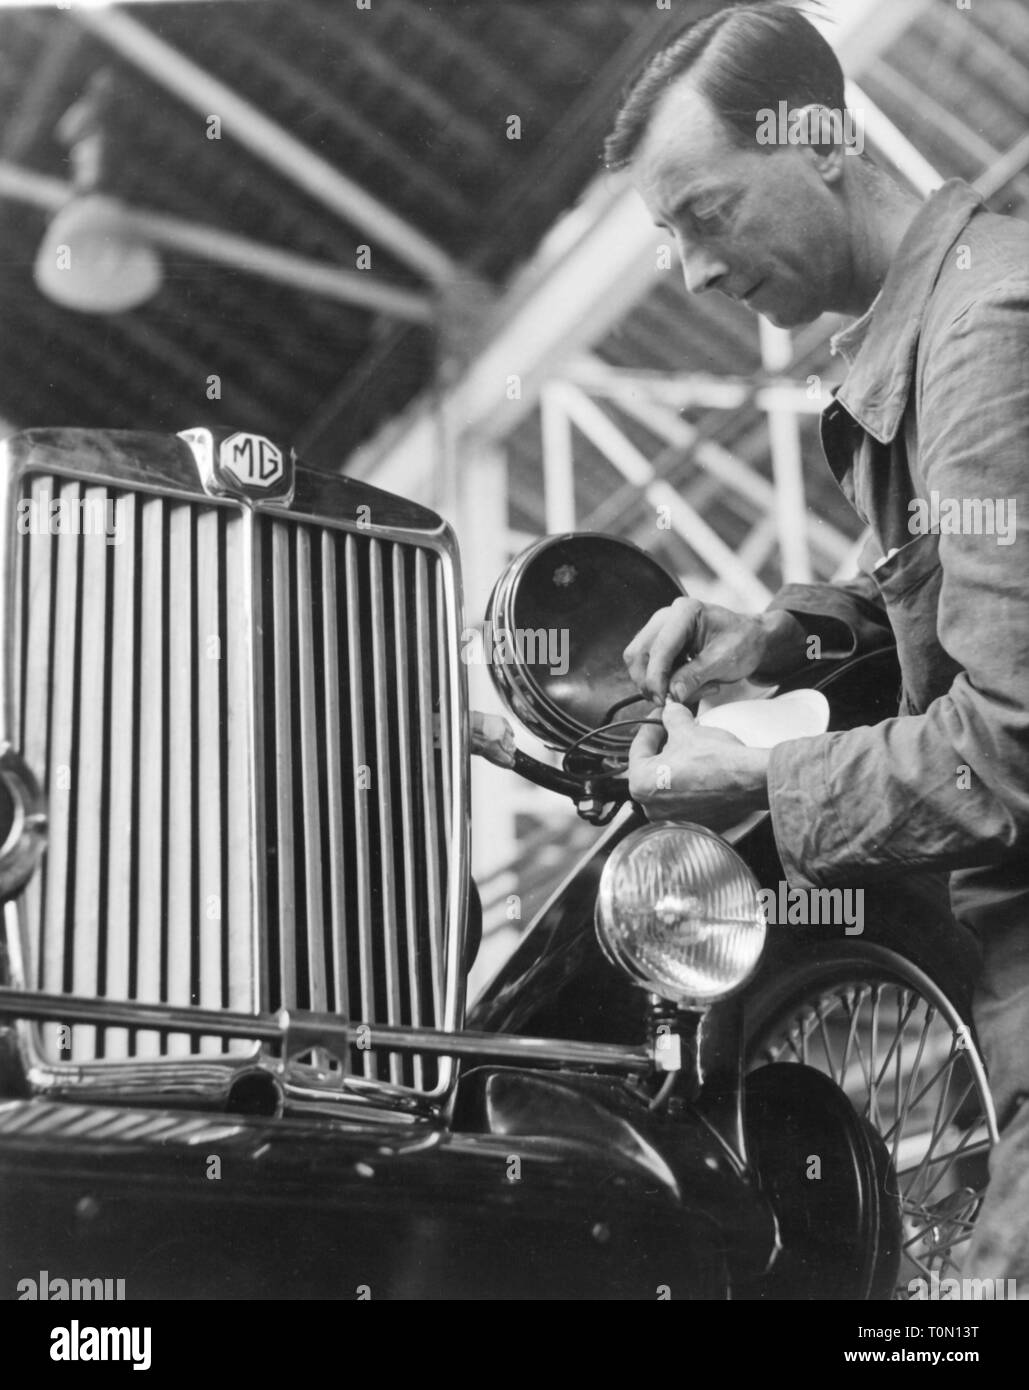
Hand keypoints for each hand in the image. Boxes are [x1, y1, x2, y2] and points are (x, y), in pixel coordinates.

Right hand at [623, 596, 772, 704]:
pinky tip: (683, 686)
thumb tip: (673, 694)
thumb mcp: (725, 661)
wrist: (749, 639)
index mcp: (686, 612)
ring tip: (685, 692)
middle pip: (638, 653)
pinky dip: (659, 682)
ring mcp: (659, 629)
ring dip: (653, 684)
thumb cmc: (742, 643)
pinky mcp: (657, 643)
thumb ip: (696, 676)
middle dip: (650, 682)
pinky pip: (646, 667)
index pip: (659, 648)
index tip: (664, 700)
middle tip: (669, 702)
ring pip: (637, 661)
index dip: (656, 678)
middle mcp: (667, 617)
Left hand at [628, 700, 768, 827]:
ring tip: (692, 748)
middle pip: (653, 767)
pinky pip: (688, 798)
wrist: (751, 781)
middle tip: (676, 730)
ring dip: (678, 764)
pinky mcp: (696, 824)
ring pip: (670, 784)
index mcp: (642, 784)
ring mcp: (675, 819)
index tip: (659, 717)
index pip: (639, 748)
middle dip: (664, 746)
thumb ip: (672, 717)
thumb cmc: (717, 761)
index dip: (651, 726)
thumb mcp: (688, 730)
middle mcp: (653, 808)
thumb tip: (670, 711)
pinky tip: (703, 768)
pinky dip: (692, 783)